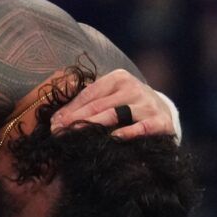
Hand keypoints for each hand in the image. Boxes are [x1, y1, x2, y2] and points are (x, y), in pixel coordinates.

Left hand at [48, 68, 176, 140]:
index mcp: (118, 78)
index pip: (89, 94)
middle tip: (59, 132)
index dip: (70, 109)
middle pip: (99, 105)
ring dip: (94, 124)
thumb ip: (87, 104)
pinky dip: (129, 132)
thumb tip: (56, 120)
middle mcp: (133, 88)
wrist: (162, 111)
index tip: (53, 123)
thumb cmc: (127, 105)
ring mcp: (147, 104)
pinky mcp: (161, 121)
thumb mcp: (110, 97)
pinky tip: (114, 138)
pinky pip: (142, 127)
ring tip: (77, 133)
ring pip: (117, 114)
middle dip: (76, 119)